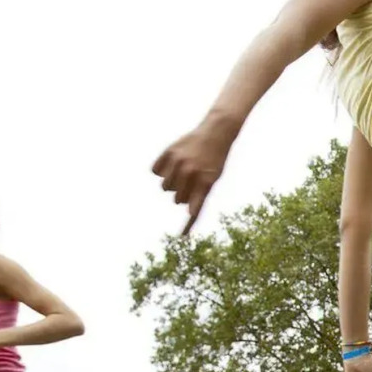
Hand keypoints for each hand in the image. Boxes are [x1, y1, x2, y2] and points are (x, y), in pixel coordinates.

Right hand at [153, 118, 236, 234]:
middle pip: (176, 199)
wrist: (216, 133)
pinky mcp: (169, 152)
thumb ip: (199, 194)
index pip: (194, 208)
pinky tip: (171, 162)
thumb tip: (189, 213)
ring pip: (165, 187)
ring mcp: (179, 162)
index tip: (182, 238)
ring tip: (183, 171)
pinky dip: (160, 169)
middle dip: (182, 194)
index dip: (188, 225)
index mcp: (205, 182)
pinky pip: (155, 170)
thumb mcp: (213, 178)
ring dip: (171, 183)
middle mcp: (191, 173)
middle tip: (192, 180)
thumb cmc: (215, 159)